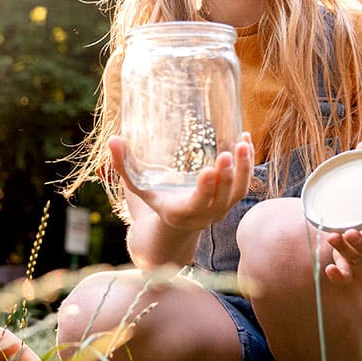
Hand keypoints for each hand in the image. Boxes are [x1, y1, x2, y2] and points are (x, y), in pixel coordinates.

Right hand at [107, 133, 252, 231]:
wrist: (175, 222)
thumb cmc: (154, 198)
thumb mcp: (137, 185)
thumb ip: (123, 164)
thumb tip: (113, 138)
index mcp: (180, 212)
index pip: (196, 204)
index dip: (205, 190)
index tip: (208, 170)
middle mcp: (204, 215)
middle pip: (222, 199)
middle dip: (227, 176)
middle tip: (228, 152)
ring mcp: (220, 209)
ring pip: (238, 192)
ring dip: (243, 169)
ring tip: (243, 143)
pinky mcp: (231, 201)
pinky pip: (244, 185)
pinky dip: (248, 164)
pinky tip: (246, 140)